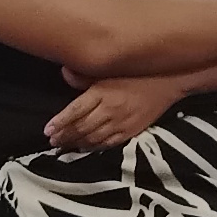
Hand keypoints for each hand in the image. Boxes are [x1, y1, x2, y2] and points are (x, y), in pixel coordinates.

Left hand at [43, 76, 178, 148]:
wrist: (169, 80)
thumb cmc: (137, 72)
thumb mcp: (110, 68)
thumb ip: (85, 75)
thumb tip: (64, 73)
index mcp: (102, 92)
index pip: (75, 111)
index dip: (60, 122)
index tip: (47, 129)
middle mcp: (110, 110)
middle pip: (81, 127)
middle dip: (64, 136)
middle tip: (52, 140)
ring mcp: (121, 123)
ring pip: (93, 138)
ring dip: (76, 143)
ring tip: (64, 146)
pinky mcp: (132, 131)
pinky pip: (109, 143)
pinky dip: (95, 147)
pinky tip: (85, 147)